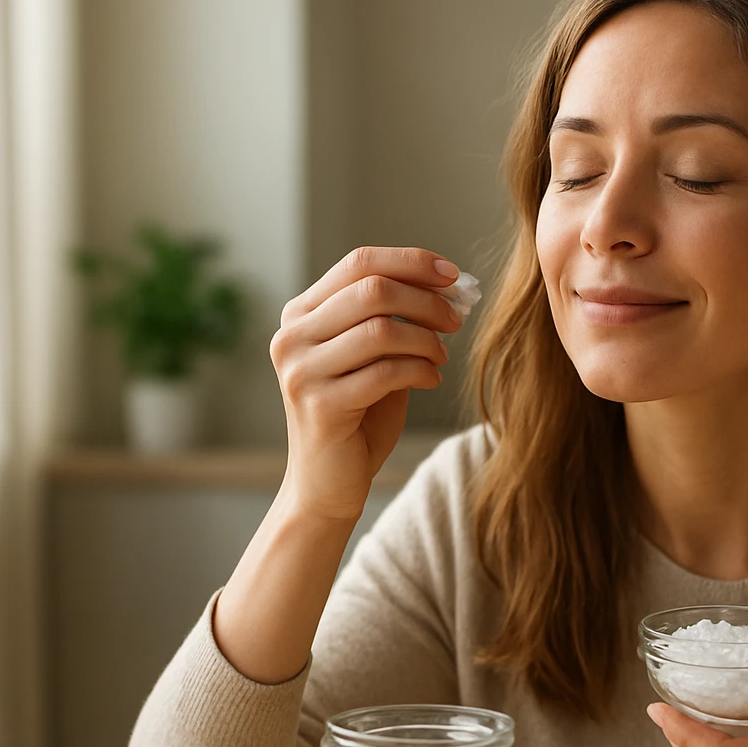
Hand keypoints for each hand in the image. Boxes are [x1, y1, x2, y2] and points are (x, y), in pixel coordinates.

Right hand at [270, 246, 463, 521]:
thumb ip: (396, 317)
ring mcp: (301, 371)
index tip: (453, 275)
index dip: (411, 262)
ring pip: (381, 329)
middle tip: (456, 320)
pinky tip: (431, 381)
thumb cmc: (358, 416)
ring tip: (441, 358)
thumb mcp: (374, 356)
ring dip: (426, 340)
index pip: (358, 262)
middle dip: (426, 301)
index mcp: (300, 314)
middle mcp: (291, 336)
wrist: (327, 483)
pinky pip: (386, 372)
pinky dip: (420, 371)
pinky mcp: (319, 406)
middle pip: (372, 289)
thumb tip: (448, 283)